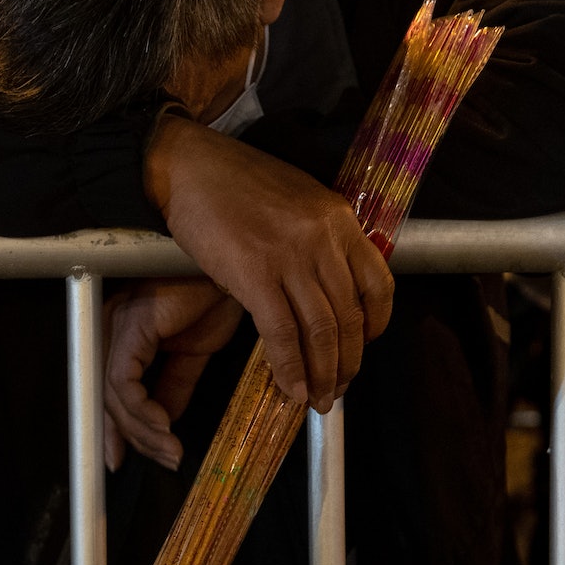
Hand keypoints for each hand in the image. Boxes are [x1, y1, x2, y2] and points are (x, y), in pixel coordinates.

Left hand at [104, 278, 242, 470]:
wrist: (236, 271)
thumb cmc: (215, 297)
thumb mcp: (195, 352)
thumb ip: (176, 385)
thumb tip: (166, 419)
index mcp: (124, 333)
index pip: (109, 389)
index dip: (112, 428)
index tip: (120, 459)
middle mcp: (112, 326)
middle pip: (105, 396)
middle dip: (127, 437)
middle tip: (159, 459)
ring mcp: (118, 323)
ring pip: (115, 394)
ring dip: (143, 430)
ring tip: (169, 450)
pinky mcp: (132, 323)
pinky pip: (124, 379)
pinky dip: (142, 410)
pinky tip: (164, 426)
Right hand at [143, 113, 392, 409]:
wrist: (186, 166)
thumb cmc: (233, 180)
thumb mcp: (296, 198)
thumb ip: (318, 236)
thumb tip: (323, 280)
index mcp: (337, 218)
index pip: (378, 283)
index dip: (376, 325)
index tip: (364, 345)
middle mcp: (322, 238)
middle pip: (350, 316)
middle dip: (348, 362)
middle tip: (339, 387)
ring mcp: (290, 256)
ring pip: (321, 331)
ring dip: (322, 373)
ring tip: (318, 398)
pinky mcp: (254, 275)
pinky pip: (282, 333)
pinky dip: (289, 367)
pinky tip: (289, 387)